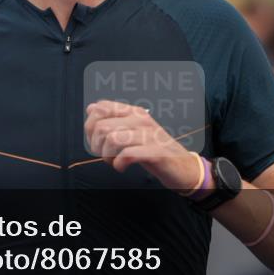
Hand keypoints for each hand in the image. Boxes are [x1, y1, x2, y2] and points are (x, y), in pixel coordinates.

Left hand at [83, 100, 202, 191]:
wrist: (183, 166)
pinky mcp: (155, 153)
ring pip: (112, 140)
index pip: (101, 107)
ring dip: (107, 156)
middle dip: (97, 146)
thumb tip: (91, 108)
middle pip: (101, 127)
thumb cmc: (155, 149)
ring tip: (114, 161)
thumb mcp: (133, 129)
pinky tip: (122, 167)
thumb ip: (113, 118)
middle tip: (106, 155)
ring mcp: (149, 135)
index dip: (90, 126)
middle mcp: (141, 119)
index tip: (97, 140)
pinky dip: (119, 164)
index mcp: (134, 112)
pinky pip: (127, 154)